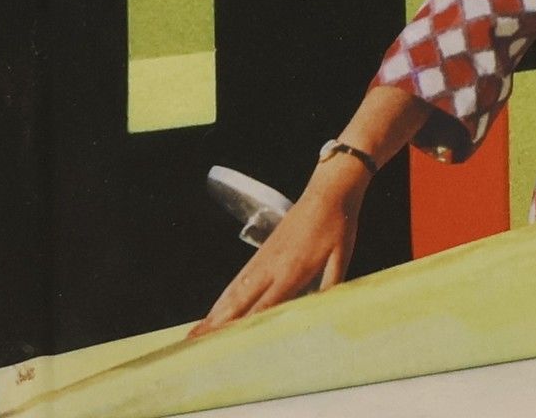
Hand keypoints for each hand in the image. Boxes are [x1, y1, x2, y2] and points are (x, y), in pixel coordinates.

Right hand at [189, 156, 364, 337]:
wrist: (328, 191)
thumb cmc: (338, 225)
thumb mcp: (341, 257)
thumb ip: (331, 286)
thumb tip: (322, 312)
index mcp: (292, 270)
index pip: (264, 305)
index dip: (244, 326)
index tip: (225, 344)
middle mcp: (272, 266)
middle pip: (240, 300)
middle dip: (217, 324)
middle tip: (195, 343)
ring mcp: (264, 258)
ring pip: (235, 290)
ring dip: (215, 312)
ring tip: (196, 332)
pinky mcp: (263, 252)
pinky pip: (239, 279)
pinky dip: (224, 296)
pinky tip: (216, 308)